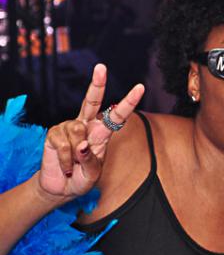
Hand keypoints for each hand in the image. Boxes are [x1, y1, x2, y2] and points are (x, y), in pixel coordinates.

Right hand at [38, 64, 143, 199]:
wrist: (61, 187)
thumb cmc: (82, 178)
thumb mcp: (93, 174)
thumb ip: (90, 161)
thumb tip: (82, 144)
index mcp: (102, 133)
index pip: (117, 115)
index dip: (129, 102)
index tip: (140, 87)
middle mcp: (86, 126)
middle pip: (92, 101)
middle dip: (97, 84)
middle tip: (101, 67)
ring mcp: (69, 127)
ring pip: (77, 132)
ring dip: (77, 155)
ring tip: (75, 166)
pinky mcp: (53, 134)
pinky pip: (63, 145)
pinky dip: (66, 160)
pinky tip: (66, 166)